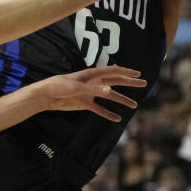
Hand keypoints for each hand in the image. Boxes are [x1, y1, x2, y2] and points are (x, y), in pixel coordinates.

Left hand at [33, 66, 147, 121]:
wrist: (47, 96)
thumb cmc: (60, 86)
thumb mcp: (77, 87)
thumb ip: (94, 89)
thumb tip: (111, 90)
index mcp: (93, 74)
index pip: (113, 72)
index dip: (126, 72)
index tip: (138, 74)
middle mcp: (94, 82)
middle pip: (115, 82)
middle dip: (129, 83)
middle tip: (143, 84)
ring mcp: (90, 93)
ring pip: (110, 96)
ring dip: (122, 100)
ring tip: (134, 105)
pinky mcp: (85, 103)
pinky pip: (100, 109)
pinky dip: (108, 114)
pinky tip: (117, 119)